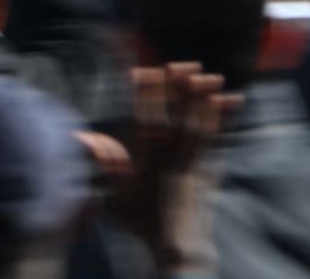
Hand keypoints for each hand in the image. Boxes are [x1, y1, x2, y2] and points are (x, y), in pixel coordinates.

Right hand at [118, 62, 238, 270]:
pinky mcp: (208, 168)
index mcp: (147, 157)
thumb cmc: (143, 220)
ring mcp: (193, 160)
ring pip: (199, 121)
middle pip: (176, 112)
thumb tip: (82, 136)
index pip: (145, 115)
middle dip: (179, 87)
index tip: (146, 70)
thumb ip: (106, 161)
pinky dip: (221, 118)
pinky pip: (216, 137)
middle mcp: (172, 153)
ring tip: (212, 75)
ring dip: (204, 97)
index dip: (146, 91)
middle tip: (182, 64)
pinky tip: (227, 104)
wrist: (178, 245)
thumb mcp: (117, 193)